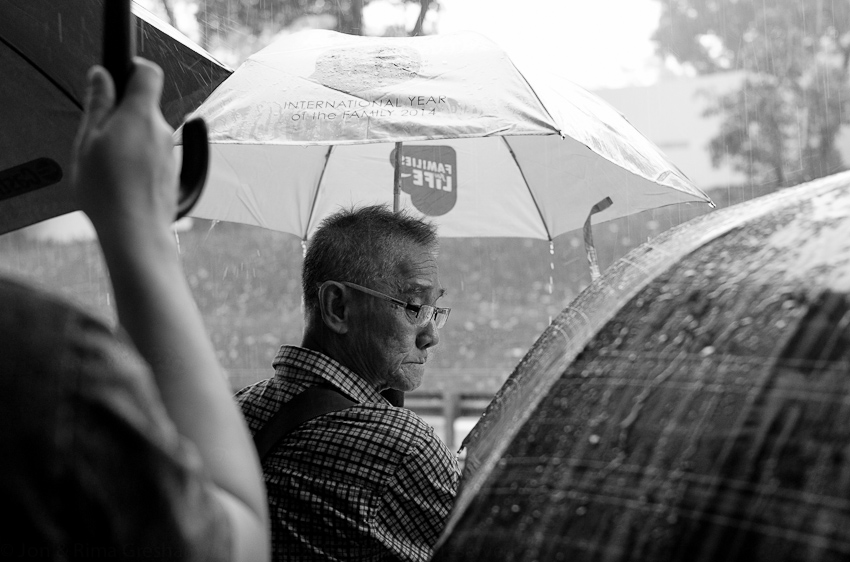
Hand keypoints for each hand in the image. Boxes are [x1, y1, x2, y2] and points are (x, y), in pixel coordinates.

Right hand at [73, 59, 178, 235]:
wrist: (135, 232)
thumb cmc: (108, 190)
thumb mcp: (89, 141)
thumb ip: (98, 104)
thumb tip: (102, 76)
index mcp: (141, 115)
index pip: (149, 73)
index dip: (133, 69)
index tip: (118, 77)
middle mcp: (162, 131)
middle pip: (144, 109)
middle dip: (123, 117)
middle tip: (100, 138)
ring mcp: (171, 155)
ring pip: (148, 136)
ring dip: (131, 144)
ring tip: (110, 167)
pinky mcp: (173, 174)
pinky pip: (154, 159)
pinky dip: (140, 164)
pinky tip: (125, 181)